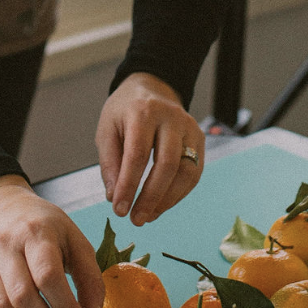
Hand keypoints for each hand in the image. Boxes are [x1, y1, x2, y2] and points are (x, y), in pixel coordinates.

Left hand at [96, 72, 204, 226]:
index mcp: (143, 112)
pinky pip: (194, 173)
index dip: (129, 185)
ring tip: (148, 216)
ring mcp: (190, 127)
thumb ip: (109, 163)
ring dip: (167, 200)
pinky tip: (161, 205)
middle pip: (167, 164)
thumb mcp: (107, 130)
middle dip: (151, 197)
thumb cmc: (125, 111)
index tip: (118, 209)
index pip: (138, 154)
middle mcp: (171, 118)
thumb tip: (114, 197)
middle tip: (136, 219)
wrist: (151, 88)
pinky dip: (178, 194)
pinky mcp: (200, 139)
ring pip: (186, 171)